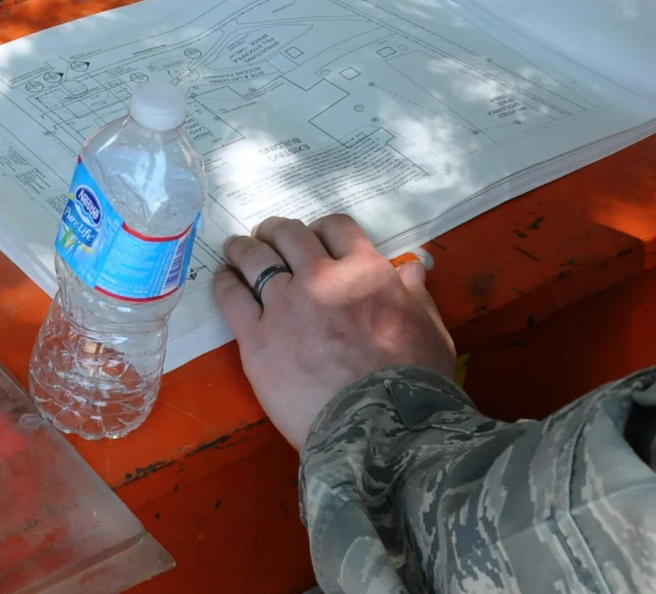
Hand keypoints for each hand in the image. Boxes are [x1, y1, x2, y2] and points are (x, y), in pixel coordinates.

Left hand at [215, 215, 454, 451]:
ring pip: (255, 259)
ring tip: (237, 247)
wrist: (379, 428)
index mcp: (365, 272)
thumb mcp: (430, 332)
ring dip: (245, 248)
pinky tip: (225, 278)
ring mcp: (284, 306)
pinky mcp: (256, 338)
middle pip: (290, 236)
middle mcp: (320, 278)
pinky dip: (226, 282)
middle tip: (269, 234)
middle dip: (278, 230)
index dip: (323, 228)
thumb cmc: (414, 382)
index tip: (316, 236)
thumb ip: (416, 297)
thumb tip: (411, 268)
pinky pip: (233, 298)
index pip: (337, 228)